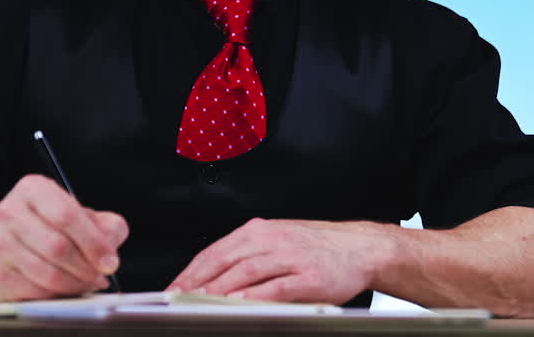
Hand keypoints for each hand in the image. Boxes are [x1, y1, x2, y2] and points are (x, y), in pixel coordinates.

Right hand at [0, 174, 127, 300]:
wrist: (0, 246)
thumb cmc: (44, 228)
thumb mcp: (77, 215)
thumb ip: (104, 225)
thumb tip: (111, 245)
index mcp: (33, 189)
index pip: (67, 215)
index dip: (94, 242)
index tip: (110, 262)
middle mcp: (10, 212)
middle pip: (58, 247)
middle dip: (86, 268)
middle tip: (100, 277)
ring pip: (47, 273)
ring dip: (74, 284)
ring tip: (85, 283)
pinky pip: (34, 292)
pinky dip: (55, 295)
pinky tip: (63, 289)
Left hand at [168, 218, 387, 304]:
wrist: (360, 248)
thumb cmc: (316, 248)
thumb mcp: (278, 241)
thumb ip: (247, 256)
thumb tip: (211, 278)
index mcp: (260, 230)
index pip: (215, 251)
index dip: (190, 271)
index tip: (172, 288)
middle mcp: (272, 239)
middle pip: (224, 260)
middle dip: (196, 282)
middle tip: (176, 299)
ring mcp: (291, 256)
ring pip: (246, 272)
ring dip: (219, 288)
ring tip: (198, 302)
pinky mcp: (309, 276)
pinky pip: (276, 286)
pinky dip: (254, 295)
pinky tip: (238, 303)